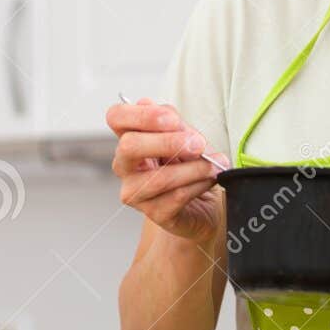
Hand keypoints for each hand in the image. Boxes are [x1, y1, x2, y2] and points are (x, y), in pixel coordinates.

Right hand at [106, 97, 229, 244]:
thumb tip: (170, 117)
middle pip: (129, 146)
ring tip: (213, 165)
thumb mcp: (187, 138)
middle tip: (197, 144)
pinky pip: (177, 197)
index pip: (116, 117)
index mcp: (130, 138)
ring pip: (158, 177)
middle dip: (168, 142)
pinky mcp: (155, 213)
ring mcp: (136, 192)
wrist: (206, 204)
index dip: (141, 115)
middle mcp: (125, 165)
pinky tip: (210, 179)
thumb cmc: (191, 166)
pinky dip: (199, 185)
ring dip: (193, 169)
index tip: (172, 120)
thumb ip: (177, 126)